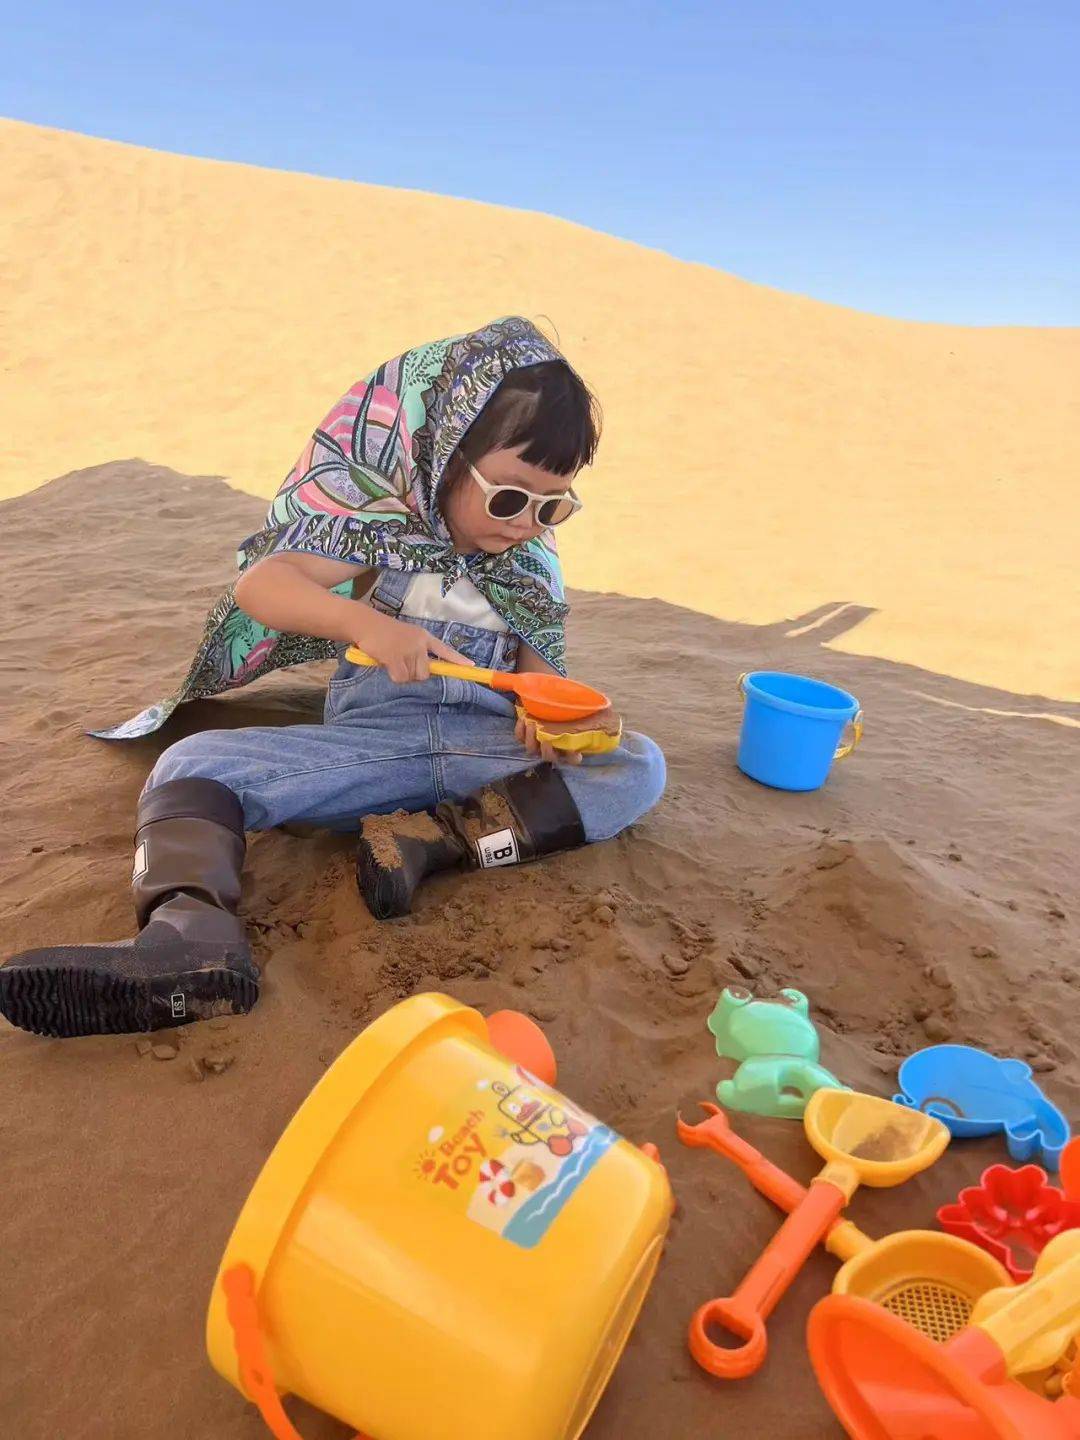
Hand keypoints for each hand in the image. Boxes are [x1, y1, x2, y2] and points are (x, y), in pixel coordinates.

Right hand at [355, 610, 474, 683]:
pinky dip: (393, 675)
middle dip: (414, 674)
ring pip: (412, 677)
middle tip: (400, 665)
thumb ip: (417, 651)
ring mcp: (408, 650)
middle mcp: (419, 643)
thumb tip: (423, 672)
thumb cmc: (383, 632)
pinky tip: (386, 663)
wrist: (364, 623)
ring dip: (402, 675)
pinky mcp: (396, 657)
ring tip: (391, 661)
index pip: (444, 649)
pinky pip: (401, 678)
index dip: (457, 660)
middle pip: (426, 672)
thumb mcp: (405, 637)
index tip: (471, 667)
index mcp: (423, 636)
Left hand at [514, 705, 621, 764]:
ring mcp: (538, 744)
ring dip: (530, 739)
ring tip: (532, 723)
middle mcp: (553, 749)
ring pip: (532, 750)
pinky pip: (519, 738)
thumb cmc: (570, 707)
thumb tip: (609, 710)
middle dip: (546, 748)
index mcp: (569, 746)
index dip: (573, 757)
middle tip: (544, 734)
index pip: (573, 759)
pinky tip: (524, 719)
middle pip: (549, 757)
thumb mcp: (584, 709)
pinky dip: (520, 730)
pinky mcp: (525, 736)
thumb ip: (595, 712)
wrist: (551, 699)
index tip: (575, 751)